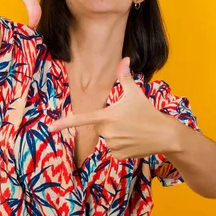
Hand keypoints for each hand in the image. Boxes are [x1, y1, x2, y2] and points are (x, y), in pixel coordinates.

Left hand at [48, 57, 178, 158]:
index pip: (81, 119)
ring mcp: (112, 146)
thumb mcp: (135, 93)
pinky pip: (114, 150)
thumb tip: (124, 59)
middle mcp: (106, 132)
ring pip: (107, 140)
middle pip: (100, 127)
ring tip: (132, 131)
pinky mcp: (119, 156)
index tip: (50, 127)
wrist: (165, 135)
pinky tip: (134, 141)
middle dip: (110, 124)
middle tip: (127, 121)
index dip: (64, 123)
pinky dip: (122, 146)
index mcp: (106, 116)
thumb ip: (125, 77)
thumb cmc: (148, 112)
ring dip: (116, 135)